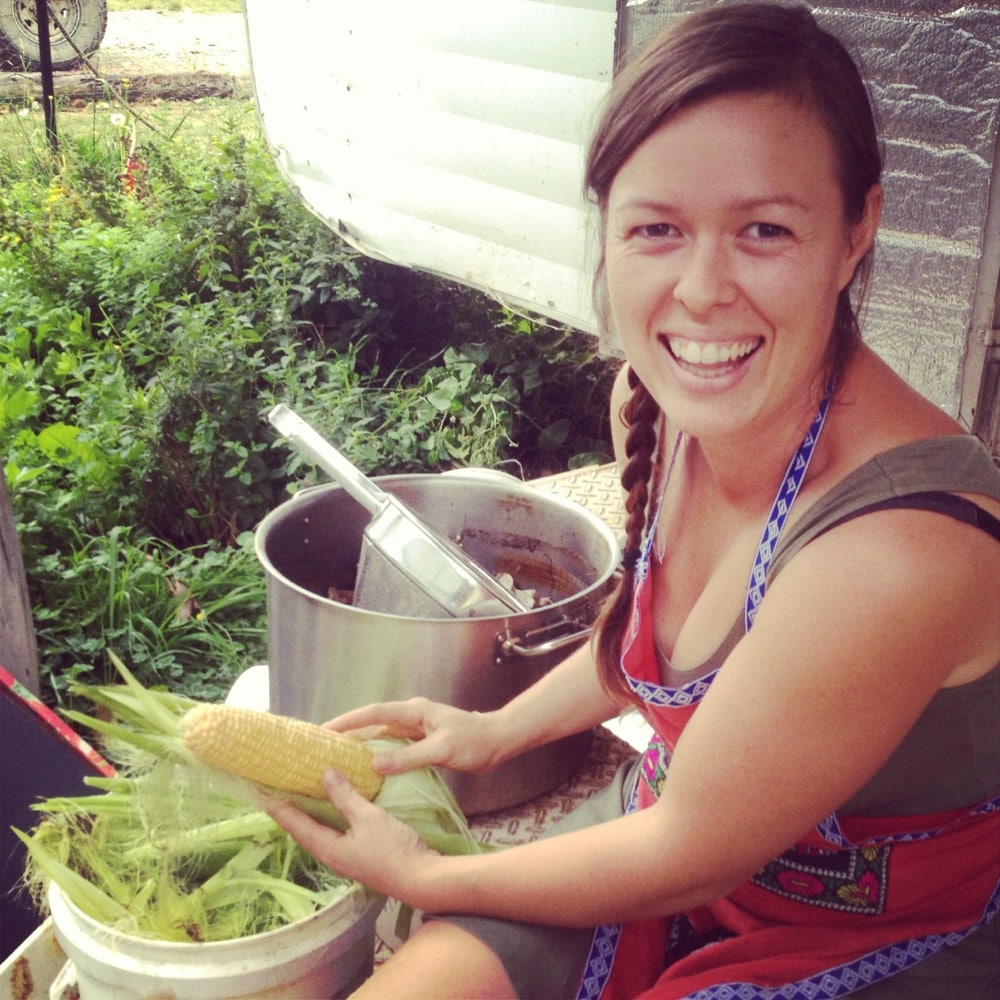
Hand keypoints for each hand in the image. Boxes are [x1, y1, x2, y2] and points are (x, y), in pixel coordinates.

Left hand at [266, 768, 441, 900]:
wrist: (422, 878)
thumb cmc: (393, 849)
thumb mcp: (369, 818)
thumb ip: (346, 797)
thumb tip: (325, 774)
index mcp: (329, 848)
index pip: (296, 826)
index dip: (280, 809)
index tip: (263, 793)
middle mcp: (333, 856)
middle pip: (306, 831)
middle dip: (293, 812)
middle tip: (281, 790)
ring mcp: (348, 858)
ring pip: (322, 833)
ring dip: (312, 815)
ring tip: (306, 795)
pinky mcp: (361, 856)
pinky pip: (338, 834)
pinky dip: (331, 818)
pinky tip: (338, 808)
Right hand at [327, 697, 501, 775]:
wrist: (498, 742)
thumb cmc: (475, 742)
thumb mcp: (442, 750)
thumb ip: (409, 757)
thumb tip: (374, 765)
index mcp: (413, 711)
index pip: (373, 713)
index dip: (348, 721)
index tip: (324, 730)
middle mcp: (411, 717)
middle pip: (371, 723)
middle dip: (347, 731)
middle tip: (320, 745)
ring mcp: (415, 729)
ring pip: (380, 735)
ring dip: (359, 744)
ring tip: (335, 757)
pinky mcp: (420, 742)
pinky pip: (391, 746)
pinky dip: (375, 754)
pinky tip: (365, 768)